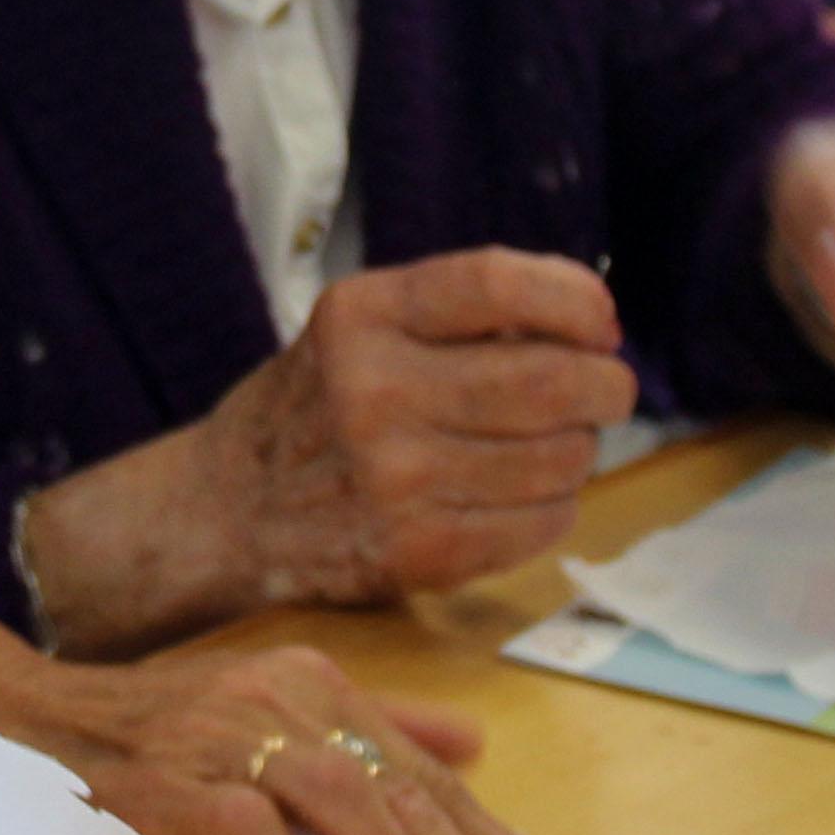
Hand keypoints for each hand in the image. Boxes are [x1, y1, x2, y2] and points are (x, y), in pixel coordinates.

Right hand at [28, 253, 632, 658]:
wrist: (228, 514)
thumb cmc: (313, 408)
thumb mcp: (356, 329)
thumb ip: (455, 314)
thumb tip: (592, 324)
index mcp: (361, 316)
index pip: (499, 282)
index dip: (576, 298)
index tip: (600, 322)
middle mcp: (375, 392)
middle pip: (551, 379)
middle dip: (606, 384)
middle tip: (606, 390)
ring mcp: (397, 479)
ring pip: (561, 457)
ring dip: (580, 450)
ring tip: (551, 445)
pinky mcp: (418, 551)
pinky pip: (542, 523)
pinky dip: (555, 507)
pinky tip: (521, 495)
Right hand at [28, 638, 572, 834]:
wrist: (24, 721)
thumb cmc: (151, 732)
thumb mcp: (269, 711)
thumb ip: (371, 729)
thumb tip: (475, 749)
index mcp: (316, 687)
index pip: (428, 775)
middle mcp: (285, 701)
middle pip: (407, 794)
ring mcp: (230, 738)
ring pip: (349, 805)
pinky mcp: (174, 781)